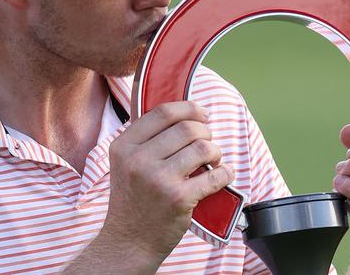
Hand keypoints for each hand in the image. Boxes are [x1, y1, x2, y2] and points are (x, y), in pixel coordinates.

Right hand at [103, 101, 233, 262]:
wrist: (129, 240)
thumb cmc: (132, 199)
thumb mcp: (124, 163)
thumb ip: (145, 139)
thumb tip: (183, 114)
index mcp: (124, 146)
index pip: (162, 113)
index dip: (188, 108)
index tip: (202, 113)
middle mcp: (138, 160)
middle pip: (186, 128)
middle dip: (205, 131)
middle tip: (208, 142)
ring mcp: (158, 179)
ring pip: (202, 148)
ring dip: (215, 151)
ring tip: (213, 160)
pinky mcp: (178, 198)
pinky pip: (214, 176)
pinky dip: (225, 173)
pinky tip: (222, 175)